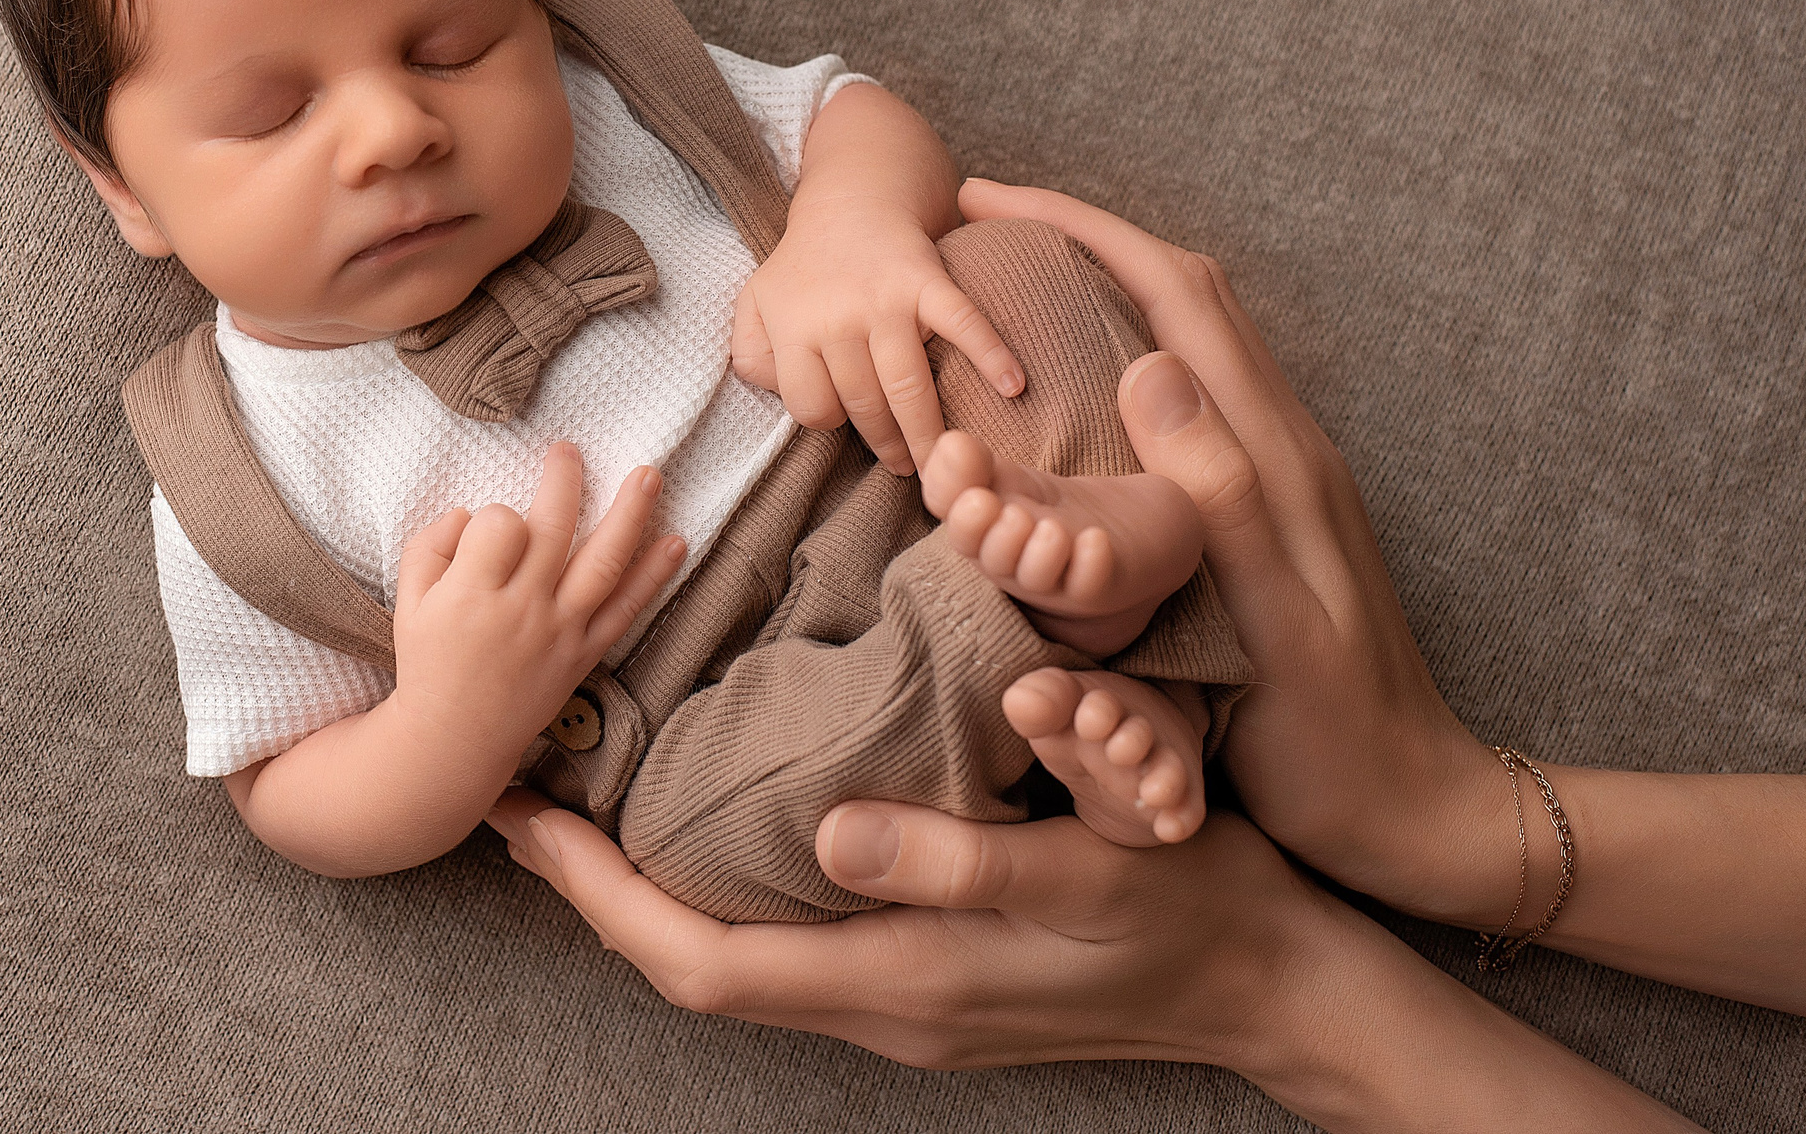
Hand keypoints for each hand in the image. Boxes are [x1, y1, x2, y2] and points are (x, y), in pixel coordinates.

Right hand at [391, 443, 685, 766]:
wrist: (456, 739)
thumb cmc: (429, 662)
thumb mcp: (407, 602)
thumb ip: (429, 546)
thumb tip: (467, 510)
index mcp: (471, 593)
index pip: (498, 524)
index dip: (494, 516)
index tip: (488, 530)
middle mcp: (521, 608)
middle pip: (554, 528)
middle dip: (564, 479)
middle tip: (569, 450)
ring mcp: (559, 631)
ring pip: (603, 562)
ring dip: (630, 513)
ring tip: (649, 475)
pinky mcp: (585, 653)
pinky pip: (625, 610)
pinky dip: (654, 577)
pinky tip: (676, 542)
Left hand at [488, 788, 1309, 1070]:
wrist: (1279, 987)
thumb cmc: (1193, 913)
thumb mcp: (1086, 871)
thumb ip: (957, 858)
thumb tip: (829, 834)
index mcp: (903, 981)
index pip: (703, 963)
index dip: (601, 898)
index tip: (528, 821)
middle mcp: (885, 1005)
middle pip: (695, 968)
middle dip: (597, 893)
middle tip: (526, 799)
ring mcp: (907, 1000)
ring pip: (736, 959)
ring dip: (653, 893)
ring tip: (593, 804)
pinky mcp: (931, 977)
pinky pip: (787, 943)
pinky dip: (725, 890)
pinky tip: (717, 828)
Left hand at [731, 194, 1023, 476]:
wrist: (852, 194)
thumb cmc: (805, 264)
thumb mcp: (755, 305)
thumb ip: (751, 355)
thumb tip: (778, 394)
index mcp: (794, 328)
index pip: (811, 408)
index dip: (831, 421)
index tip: (848, 423)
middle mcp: (838, 318)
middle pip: (864, 405)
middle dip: (888, 446)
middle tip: (908, 469)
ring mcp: (885, 300)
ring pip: (907, 385)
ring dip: (927, 432)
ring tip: (941, 460)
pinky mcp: (928, 280)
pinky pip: (963, 323)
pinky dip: (991, 354)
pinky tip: (1013, 388)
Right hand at [956, 178, 1506, 927]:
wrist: (1419, 809)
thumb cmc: (1336, 739)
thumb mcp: (1276, 624)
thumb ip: (1224, 497)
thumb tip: (1155, 366)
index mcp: (1275, 457)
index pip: (1178, 296)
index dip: (1086, 231)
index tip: (991, 202)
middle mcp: (1280, 447)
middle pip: (1186, 293)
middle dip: (1089, 235)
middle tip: (988, 220)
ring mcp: (1278, 478)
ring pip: (1189, 337)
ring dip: (1109, 284)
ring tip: (1020, 281)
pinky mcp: (1268, 514)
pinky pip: (1188, 396)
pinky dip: (1123, 353)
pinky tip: (1078, 393)